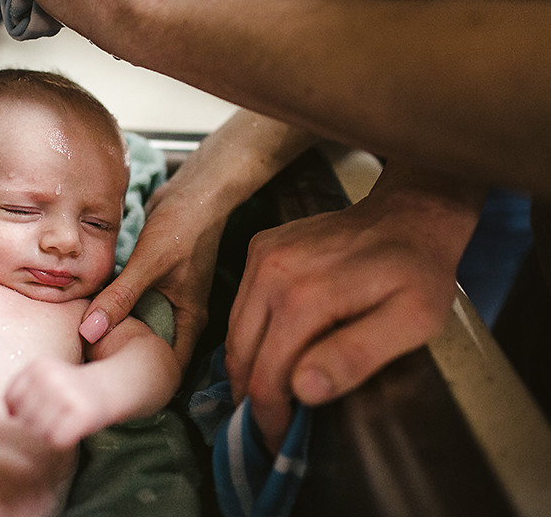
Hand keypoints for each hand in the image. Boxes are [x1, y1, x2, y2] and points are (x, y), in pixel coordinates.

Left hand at [5, 357, 108, 449]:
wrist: (107, 387)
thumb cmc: (68, 387)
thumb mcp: (43, 376)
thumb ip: (22, 389)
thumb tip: (10, 413)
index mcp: (39, 366)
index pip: (11, 397)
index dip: (18, 409)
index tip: (36, 406)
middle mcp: (52, 377)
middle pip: (23, 416)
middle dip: (34, 421)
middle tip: (54, 413)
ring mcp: (68, 395)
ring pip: (38, 430)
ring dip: (48, 431)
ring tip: (62, 419)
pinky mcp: (83, 413)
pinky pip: (56, 439)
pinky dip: (62, 439)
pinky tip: (72, 427)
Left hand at [80, 175, 226, 369]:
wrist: (194, 191)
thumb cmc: (183, 227)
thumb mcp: (149, 264)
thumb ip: (121, 297)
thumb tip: (90, 331)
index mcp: (190, 319)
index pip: (170, 367)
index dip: (145, 381)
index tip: (112, 387)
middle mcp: (181, 314)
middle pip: (151, 350)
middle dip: (125, 360)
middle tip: (90, 370)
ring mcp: (168, 298)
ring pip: (140, 327)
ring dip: (118, 334)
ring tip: (85, 347)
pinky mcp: (154, 282)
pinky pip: (133, 306)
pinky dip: (116, 310)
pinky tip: (92, 313)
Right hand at [225, 167, 482, 452]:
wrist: (409, 213)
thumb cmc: (418, 273)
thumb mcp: (411, 322)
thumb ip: (356, 356)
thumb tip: (304, 389)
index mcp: (303, 297)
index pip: (267, 376)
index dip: (270, 418)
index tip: (281, 442)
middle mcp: (270, 273)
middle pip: (241, 355)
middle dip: (252, 397)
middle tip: (273, 424)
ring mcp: (260, 256)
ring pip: (234, 330)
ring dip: (248, 367)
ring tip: (271, 393)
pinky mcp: (259, 246)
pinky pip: (241, 304)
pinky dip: (250, 333)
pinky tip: (274, 347)